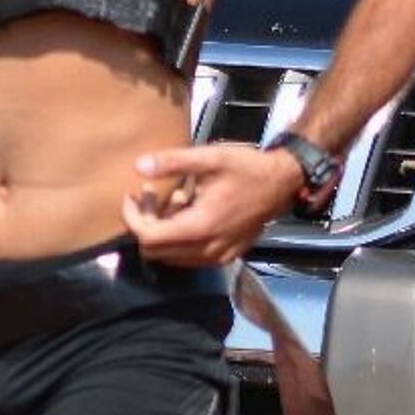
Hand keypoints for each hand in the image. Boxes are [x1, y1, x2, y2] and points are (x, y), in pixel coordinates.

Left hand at [122, 141, 302, 265]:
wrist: (282, 184)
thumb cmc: (246, 168)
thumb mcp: (210, 158)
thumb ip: (173, 162)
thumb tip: (138, 166)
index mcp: (200, 227)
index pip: (148, 238)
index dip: (131, 218)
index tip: (131, 195)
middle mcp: (207, 249)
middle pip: (155, 251)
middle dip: (145, 223)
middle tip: (149, 194)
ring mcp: (217, 257)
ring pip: (170, 256)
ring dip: (162, 230)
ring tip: (172, 197)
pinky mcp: (224, 257)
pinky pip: (188, 256)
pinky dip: (179, 236)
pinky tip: (188, 209)